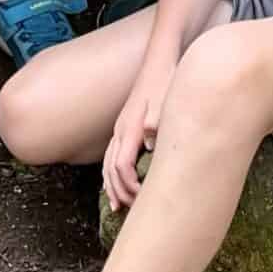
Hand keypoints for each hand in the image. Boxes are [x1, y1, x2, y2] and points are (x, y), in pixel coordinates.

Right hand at [102, 47, 176, 210]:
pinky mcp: (125, 125)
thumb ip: (158, 120)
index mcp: (130, 128)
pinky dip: (110, 173)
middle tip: (131, 211)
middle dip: (119, 192)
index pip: (122, 166)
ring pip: (107, 163)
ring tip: (117, 206)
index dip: (129, 187)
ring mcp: (121, 127)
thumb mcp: (165, 98)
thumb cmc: (164, 80)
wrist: (159, 60)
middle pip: (111, 169)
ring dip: (111, 186)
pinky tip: (116, 182)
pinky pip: (111, 155)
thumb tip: (149, 141)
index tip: (141, 201)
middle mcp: (121, 130)